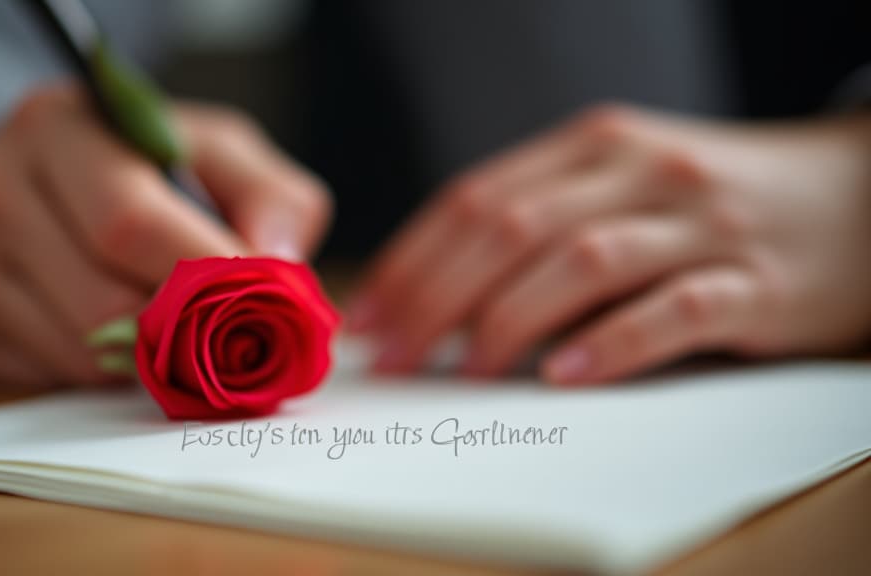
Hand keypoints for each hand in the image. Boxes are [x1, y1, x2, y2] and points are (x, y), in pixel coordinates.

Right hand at [0, 84, 329, 386]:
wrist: (27, 188)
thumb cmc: (140, 170)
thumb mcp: (214, 151)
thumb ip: (268, 196)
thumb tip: (281, 269)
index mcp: (58, 127)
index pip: (131, 222)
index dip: (207, 276)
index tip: (269, 305)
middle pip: (104, 301)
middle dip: (186, 331)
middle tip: (237, 336)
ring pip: (82, 354)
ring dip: (150, 358)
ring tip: (181, 328)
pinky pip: (53, 379)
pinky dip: (105, 374)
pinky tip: (123, 339)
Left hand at [351, 104, 870, 382]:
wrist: (853, 197)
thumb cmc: (715, 200)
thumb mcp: (624, 183)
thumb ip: (544, 221)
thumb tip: (443, 296)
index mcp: (595, 145)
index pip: (477, 198)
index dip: (413, 261)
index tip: (370, 318)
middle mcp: (640, 171)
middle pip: (511, 229)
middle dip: (435, 298)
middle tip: (394, 358)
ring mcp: (700, 222)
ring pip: (580, 262)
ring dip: (506, 321)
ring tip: (465, 372)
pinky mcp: (755, 280)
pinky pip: (672, 308)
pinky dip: (612, 343)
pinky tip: (563, 377)